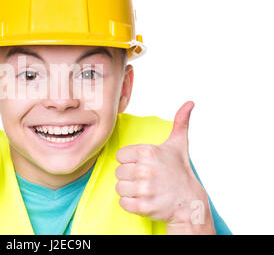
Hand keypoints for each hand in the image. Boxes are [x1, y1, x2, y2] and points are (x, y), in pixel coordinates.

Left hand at [115, 101, 212, 229]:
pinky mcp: (143, 206)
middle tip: (146, 179)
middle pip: (118, 172)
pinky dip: (130, 204)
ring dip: (129, 190)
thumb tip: (189, 103)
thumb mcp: (179, 145)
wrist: (190, 202)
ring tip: (144, 189)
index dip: (129, 161)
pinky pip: (123, 203)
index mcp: (147, 152)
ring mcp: (143, 189)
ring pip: (119, 187)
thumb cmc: (180, 172)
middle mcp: (144, 169)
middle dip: (130, 176)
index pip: (120, 156)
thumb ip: (180, 122)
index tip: (142, 165)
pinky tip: (143, 199)